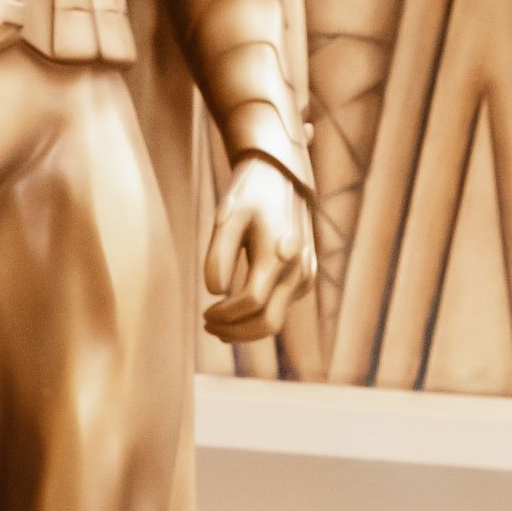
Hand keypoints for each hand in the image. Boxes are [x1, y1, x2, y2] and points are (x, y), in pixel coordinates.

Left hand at [205, 153, 311, 342]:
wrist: (282, 178)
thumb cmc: (250, 195)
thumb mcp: (227, 217)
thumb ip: (218, 254)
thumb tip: (215, 291)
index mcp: (277, 254)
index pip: (251, 302)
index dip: (224, 316)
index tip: (205, 314)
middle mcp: (297, 269)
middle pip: (267, 322)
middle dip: (235, 332)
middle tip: (209, 327)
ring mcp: (305, 275)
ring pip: (276, 321)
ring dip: (246, 330)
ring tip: (217, 325)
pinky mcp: (306, 278)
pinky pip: (282, 309)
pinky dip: (258, 317)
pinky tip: (236, 311)